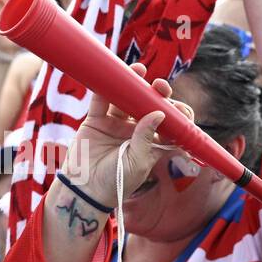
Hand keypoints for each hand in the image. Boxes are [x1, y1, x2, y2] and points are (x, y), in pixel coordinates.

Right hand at [62, 63, 192, 203]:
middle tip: (160, 87)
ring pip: (127, 98)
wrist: (85, 190)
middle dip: (158, 94)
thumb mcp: (137, 163)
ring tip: (139, 72)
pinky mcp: (96, 120)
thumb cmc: (116, 183)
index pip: (169, 124)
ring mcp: (116, 124)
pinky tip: (115, 76)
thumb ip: (146, 138)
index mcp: (152, 144)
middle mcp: (135, 131)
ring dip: (134, 84)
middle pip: (150, 106)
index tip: (177, 107)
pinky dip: (107, 87)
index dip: (176, 113)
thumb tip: (159, 113)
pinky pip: (102, 100)